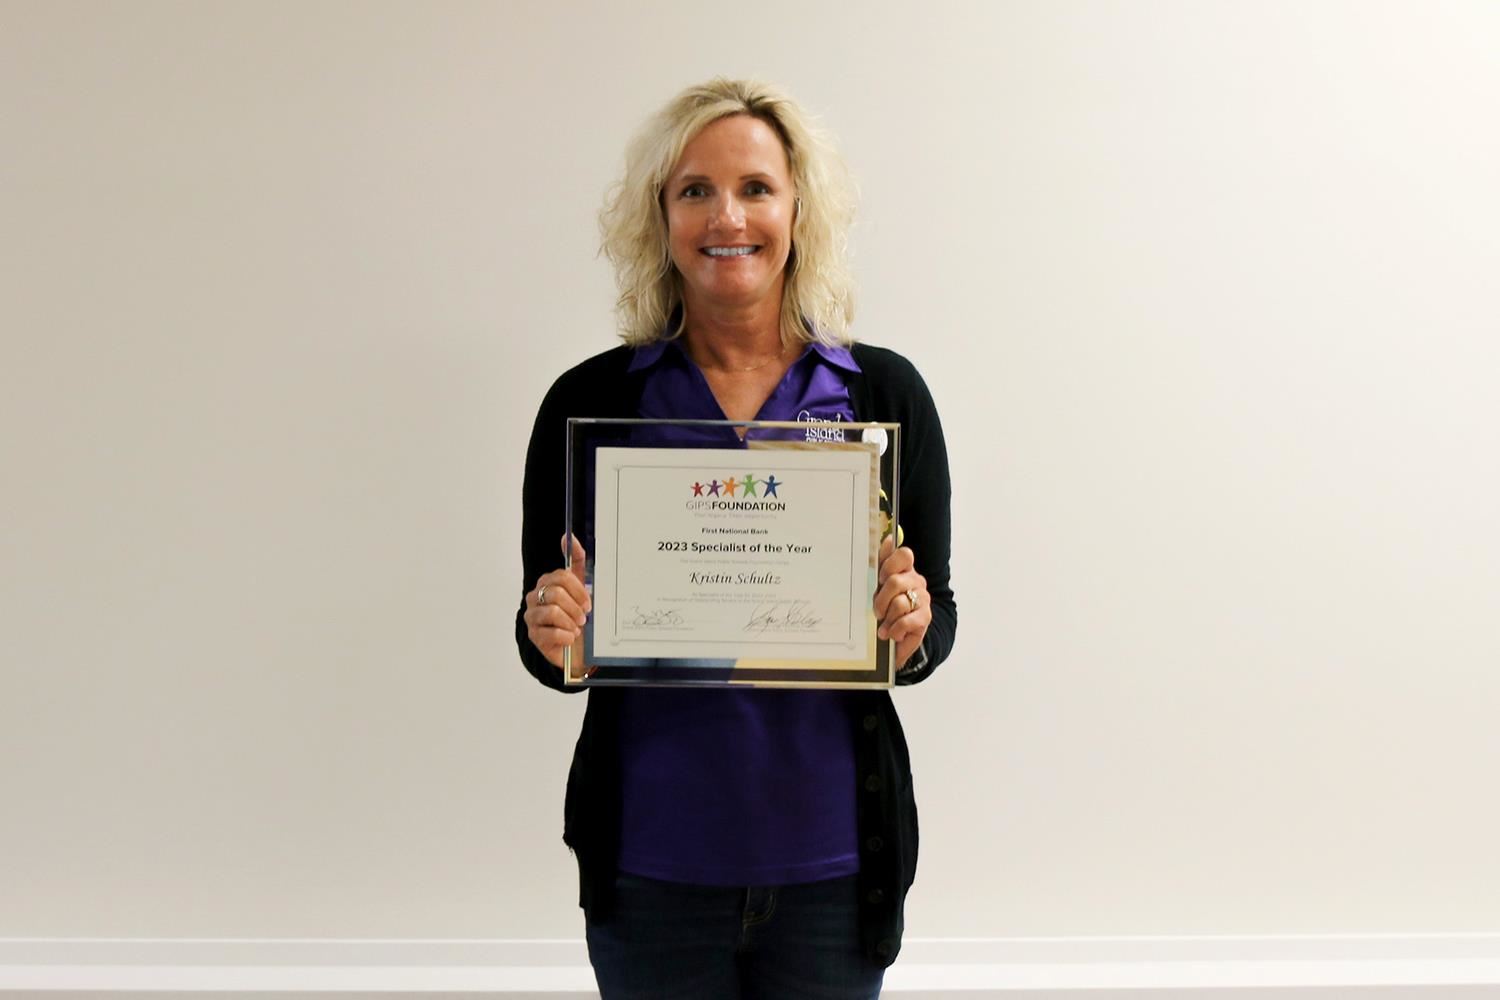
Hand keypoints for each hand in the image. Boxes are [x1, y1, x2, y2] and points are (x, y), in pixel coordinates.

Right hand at [524, 535, 590, 669]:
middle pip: (556, 594)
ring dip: (571, 622)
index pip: (561, 577)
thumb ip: (577, 560)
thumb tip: (568, 537)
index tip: (588, 603)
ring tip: (577, 628)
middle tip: (583, 617)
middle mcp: (535, 597)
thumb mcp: (582, 586)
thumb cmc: (578, 615)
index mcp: (546, 583)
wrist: (578, 647)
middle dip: (575, 607)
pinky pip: (551, 633)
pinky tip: (570, 638)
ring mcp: (532, 617)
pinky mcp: (534, 636)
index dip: (578, 590)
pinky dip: (566, 637)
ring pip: (553, 612)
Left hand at [873, 534, 929, 667]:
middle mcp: (916, 582)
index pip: (904, 555)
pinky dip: (895, 629)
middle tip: (878, 611)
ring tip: (885, 625)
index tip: (881, 578)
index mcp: (905, 570)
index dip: (890, 565)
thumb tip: (889, 538)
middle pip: (895, 581)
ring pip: (899, 603)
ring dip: (887, 618)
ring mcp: (923, 599)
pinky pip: (905, 621)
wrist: (902, 635)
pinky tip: (892, 633)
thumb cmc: (889, 608)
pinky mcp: (925, 617)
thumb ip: (884, 561)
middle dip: (881, 599)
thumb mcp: (881, 586)